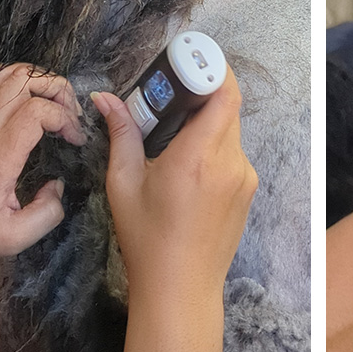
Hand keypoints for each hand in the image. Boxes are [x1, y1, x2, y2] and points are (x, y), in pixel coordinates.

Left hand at [0, 64, 85, 255]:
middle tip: (72, 115)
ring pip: (10, 74)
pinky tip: (35, 101)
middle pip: (25, 81)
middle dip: (59, 90)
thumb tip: (56, 186)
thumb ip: (46, 213)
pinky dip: (22, 81)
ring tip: (57, 104)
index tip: (76, 139)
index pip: (36, 111)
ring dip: (41, 81)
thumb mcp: (14, 236)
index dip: (65, 118)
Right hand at [91, 68, 257, 308]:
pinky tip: (187, 166)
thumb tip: (105, 100)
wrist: (181, 289)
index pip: (224, 94)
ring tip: (173, 136)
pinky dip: (213, 146)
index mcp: (198, 157)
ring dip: (206, 122)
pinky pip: (233, 153)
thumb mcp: (124, 184)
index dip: (212, 69)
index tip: (189, 62)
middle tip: (172, 95)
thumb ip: (121, 134)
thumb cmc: (147, 240)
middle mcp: (230, 163)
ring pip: (230, 130)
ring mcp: (244, 177)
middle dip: (202, 94)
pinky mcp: (248, 190)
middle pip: (227, 107)